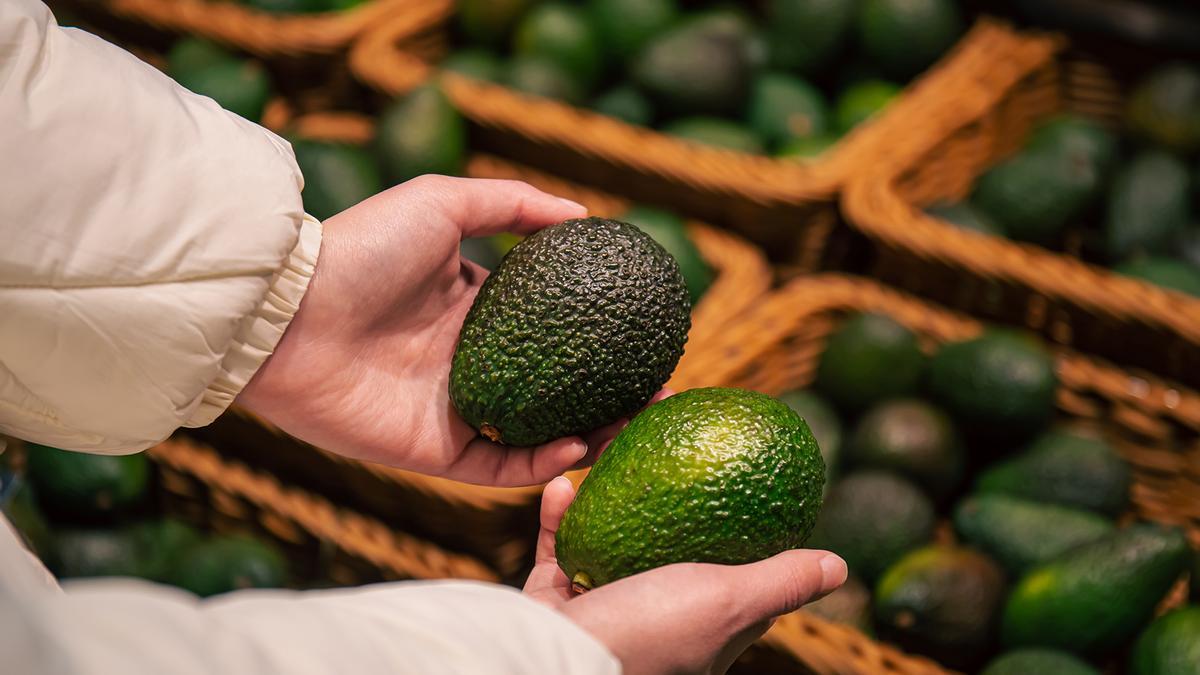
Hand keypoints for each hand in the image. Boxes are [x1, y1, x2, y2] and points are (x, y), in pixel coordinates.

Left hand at [239, 175, 633, 485]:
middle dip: (610, 392)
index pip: (550, 327)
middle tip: (658, 387)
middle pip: (555, 386)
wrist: (288, 312)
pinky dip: (540, 463)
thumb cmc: (360, 248)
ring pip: (538, 433)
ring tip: (635, 421)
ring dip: (590, 433)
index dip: (596, 333)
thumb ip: (512, 203)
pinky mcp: (434, 451)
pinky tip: (577, 444)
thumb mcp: (442, 202)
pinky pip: (500, 466)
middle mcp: (470, 363)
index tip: (644, 330)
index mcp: (473, 309)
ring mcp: (455, 410)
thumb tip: (584, 213)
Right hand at [525, 477, 847, 674]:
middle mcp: (653, 618)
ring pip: (609, 534)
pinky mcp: (558, 598)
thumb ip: (779, 584)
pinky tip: (566, 482)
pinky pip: (560, 544)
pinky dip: (561, 513)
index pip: (732, 574)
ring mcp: (604, 606)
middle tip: (667, 442)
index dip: (739, 529)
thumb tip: (838, 566)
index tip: (738, 476)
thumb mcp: (728, 603)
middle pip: (666, 541)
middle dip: (666, 491)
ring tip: (615, 446)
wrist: (554, 659)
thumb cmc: (649, 635)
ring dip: (609, 490)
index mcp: (699, 629)